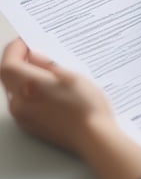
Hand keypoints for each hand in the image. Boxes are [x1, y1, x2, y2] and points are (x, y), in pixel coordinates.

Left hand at [0, 38, 113, 155]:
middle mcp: (20, 103)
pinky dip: (30, 90)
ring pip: (15, 89)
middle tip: (37, 51)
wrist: (94, 137)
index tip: (27, 41)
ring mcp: (24, 117)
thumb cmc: (86, 107)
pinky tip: (50, 89)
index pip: (9, 62)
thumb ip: (47, 64)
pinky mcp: (31, 125)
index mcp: (28, 87)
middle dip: (19, 60)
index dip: (16, 48)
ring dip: (25, 76)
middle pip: (9, 76)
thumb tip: (34, 55)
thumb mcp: (71, 75)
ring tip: (48, 70)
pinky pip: (23, 102)